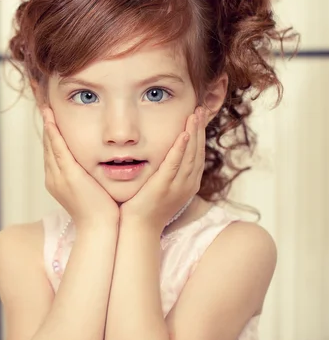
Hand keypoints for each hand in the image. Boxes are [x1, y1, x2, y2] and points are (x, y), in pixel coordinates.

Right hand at [42, 106, 119, 227]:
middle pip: (48, 146)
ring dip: (47, 125)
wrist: (100, 228)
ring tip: (45, 107)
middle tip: (44, 106)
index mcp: (58, 181)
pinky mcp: (68, 175)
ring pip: (50, 145)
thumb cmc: (101, 212)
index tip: (51, 119)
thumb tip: (95, 167)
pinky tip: (52, 120)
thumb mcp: (92, 190)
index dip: (51, 135)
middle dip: (46, 126)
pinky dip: (54, 133)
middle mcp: (54, 177)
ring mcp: (59, 176)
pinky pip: (58, 149)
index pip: (52, 153)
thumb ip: (89, 177)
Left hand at [120, 106, 206, 232]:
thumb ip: (168, 172)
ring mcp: (177, 186)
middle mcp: (188, 184)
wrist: (139, 229)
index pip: (198, 155)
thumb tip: (167, 157)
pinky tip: (183, 134)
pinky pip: (174, 164)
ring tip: (194, 115)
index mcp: (189, 184)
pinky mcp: (164, 187)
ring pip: (189, 155)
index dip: (199, 135)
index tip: (198, 118)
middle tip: (199, 110)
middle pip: (197, 152)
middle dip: (199, 129)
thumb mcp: (163, 187)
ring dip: (193, 133)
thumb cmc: (147, 208)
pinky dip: (180, 148)